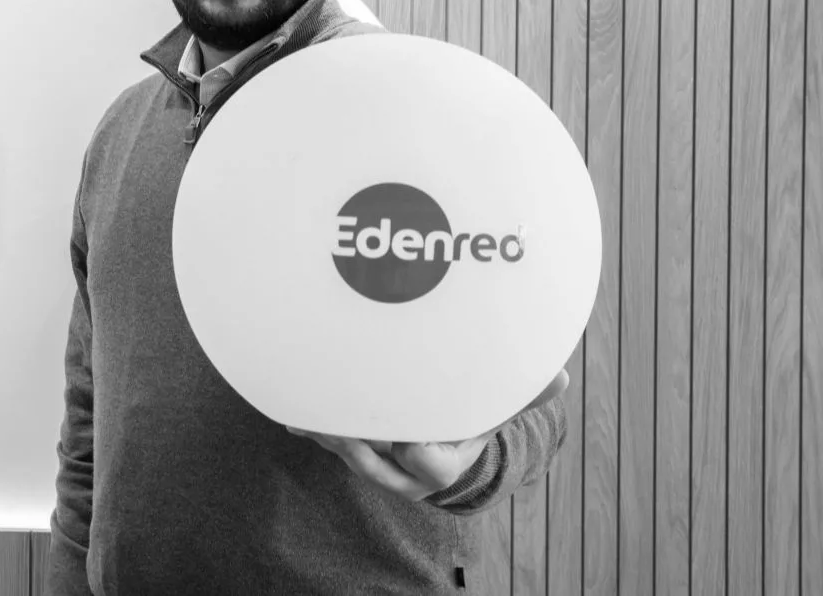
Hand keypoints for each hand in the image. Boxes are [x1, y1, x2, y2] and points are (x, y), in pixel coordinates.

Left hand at [285, 369, 569, 501]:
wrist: (441, 447)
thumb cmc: (469, 420)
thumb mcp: (496, 409)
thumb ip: (522, 394)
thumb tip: (559, 378)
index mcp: (443, 464)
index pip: (428, 463)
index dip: (417, 453)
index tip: (405, 439)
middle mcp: (405, 471)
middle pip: (376, 461)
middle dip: (356, 442)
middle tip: (340, 422)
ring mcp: (376, 463)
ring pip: (347, 453)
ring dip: (327, 433)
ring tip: (306, 413)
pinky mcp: (352, 450)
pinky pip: (330, 441)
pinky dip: (312, 424)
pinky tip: (291, 411)